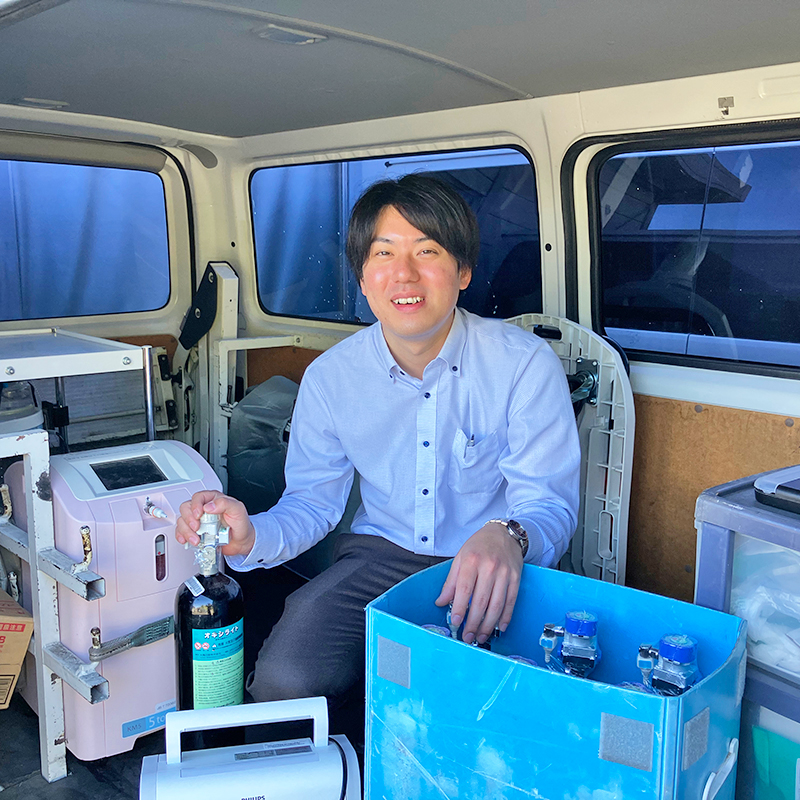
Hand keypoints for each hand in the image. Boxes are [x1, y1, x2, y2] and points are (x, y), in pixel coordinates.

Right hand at [176, 490, 255, 557]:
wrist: (242, 541)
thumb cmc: (240, 523)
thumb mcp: (238, 510)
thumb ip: (225, 503)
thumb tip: (209, 506)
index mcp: (213, 499)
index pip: (198, 497)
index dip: (195, 505)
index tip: (199, 515)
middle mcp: (203, 509)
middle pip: (186, 508)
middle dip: (189, 519)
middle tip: (197, 528)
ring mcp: (198, 521)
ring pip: (182, 520)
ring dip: (186, 531)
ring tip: (196, 539)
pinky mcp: (195, 532)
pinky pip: (181, 531)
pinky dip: (181, 536)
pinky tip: (186, 540)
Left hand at [434, 522, 523, 643]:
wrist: (503, 534)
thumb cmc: (479, 546)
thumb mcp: (460, 558)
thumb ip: (451, 581)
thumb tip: (441, 601)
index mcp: (472, 561)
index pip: (465, 589)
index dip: (460, 608)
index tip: (456, 622)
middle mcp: (489, 567)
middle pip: (481, 600)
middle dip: (474, 622)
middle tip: (468, 637)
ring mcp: (504, 573)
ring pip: (497, 604)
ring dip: (489, 624)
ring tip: (481, 636)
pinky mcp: (516, 578)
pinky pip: (511, 601)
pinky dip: (506, 616)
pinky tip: (500, 627)